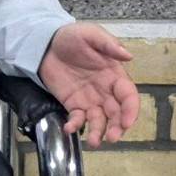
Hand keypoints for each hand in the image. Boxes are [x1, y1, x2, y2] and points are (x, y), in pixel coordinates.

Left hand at [38, 22, 139, 147]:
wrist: (45, 43)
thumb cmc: (72, 37)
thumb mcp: (91, 34)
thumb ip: (109, 44)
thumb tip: (129, 55)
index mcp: (114, 75)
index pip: (128, 96)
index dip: (130, 110)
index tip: (126, 122)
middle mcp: (105, 91)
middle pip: (117, 114)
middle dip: (118, 128)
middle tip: (112, 138)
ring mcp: (89, 99)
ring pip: (99, 121)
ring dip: (99, 132)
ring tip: (94, 142)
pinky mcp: (73, 104)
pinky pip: (77, 118)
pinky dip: (75, 125)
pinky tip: (69, 128)